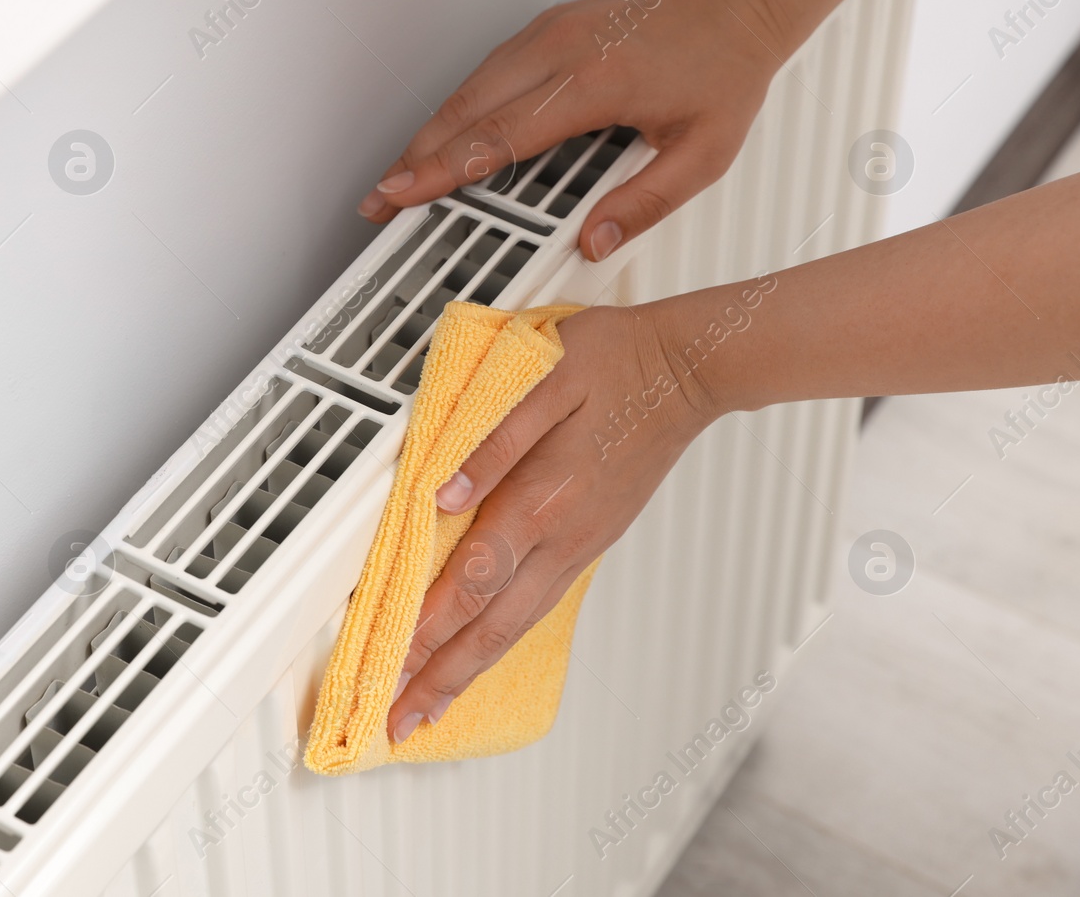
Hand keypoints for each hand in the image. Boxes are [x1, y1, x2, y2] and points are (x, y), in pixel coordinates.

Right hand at [357, 0, 782, 261]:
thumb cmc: (727, 66)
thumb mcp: (703, 153)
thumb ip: (646, 203)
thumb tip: (593, 242)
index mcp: (595, 83)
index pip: (498, 135)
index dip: (443, 168)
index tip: (404, 192)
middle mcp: (562, 49)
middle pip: (465, 108)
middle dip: (416, 156)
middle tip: (383, 198)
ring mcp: (552, 31)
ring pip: (470, 85)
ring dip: (431, 130)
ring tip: (405, 174)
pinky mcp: (552, 25)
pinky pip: (490, 69)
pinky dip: (460, 104)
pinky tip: (448, 131)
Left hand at [385, 303, 717, 742]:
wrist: (687, 368)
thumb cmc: (614, 360)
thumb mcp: (544, 379)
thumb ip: (490, 442)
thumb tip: (441, 492)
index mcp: (544, 496)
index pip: (474, 577)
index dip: (430, 625)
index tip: (392, 662)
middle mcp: (563, 536)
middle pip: (493, 624)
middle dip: (441, 676)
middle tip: (401, 719)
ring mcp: (580, 545)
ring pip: (516, 625)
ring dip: (468, 671)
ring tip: (431, 706)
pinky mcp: (589, 543)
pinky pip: (536, 607)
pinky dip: (501, 641)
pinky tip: (482, 653)